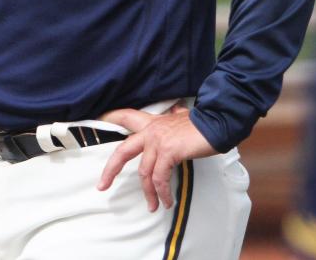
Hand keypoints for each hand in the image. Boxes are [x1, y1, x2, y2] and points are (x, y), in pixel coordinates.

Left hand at [97, 103, 216, 210]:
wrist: (217, 122)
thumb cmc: (202, 123)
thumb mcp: (183, 117)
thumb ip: (176, 116)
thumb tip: (177, 110)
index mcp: (153, 122)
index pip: (127, 116)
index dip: (111, 118)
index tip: (98, 121)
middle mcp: (152, 130)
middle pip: (123, 150)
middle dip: (111, 170)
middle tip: (103, 185)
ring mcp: (158, 140)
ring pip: (145, 172)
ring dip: (149, 193)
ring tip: (155, 205)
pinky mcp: (168, 151)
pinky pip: (160, 178)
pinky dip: (162, 192)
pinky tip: (167, 200)